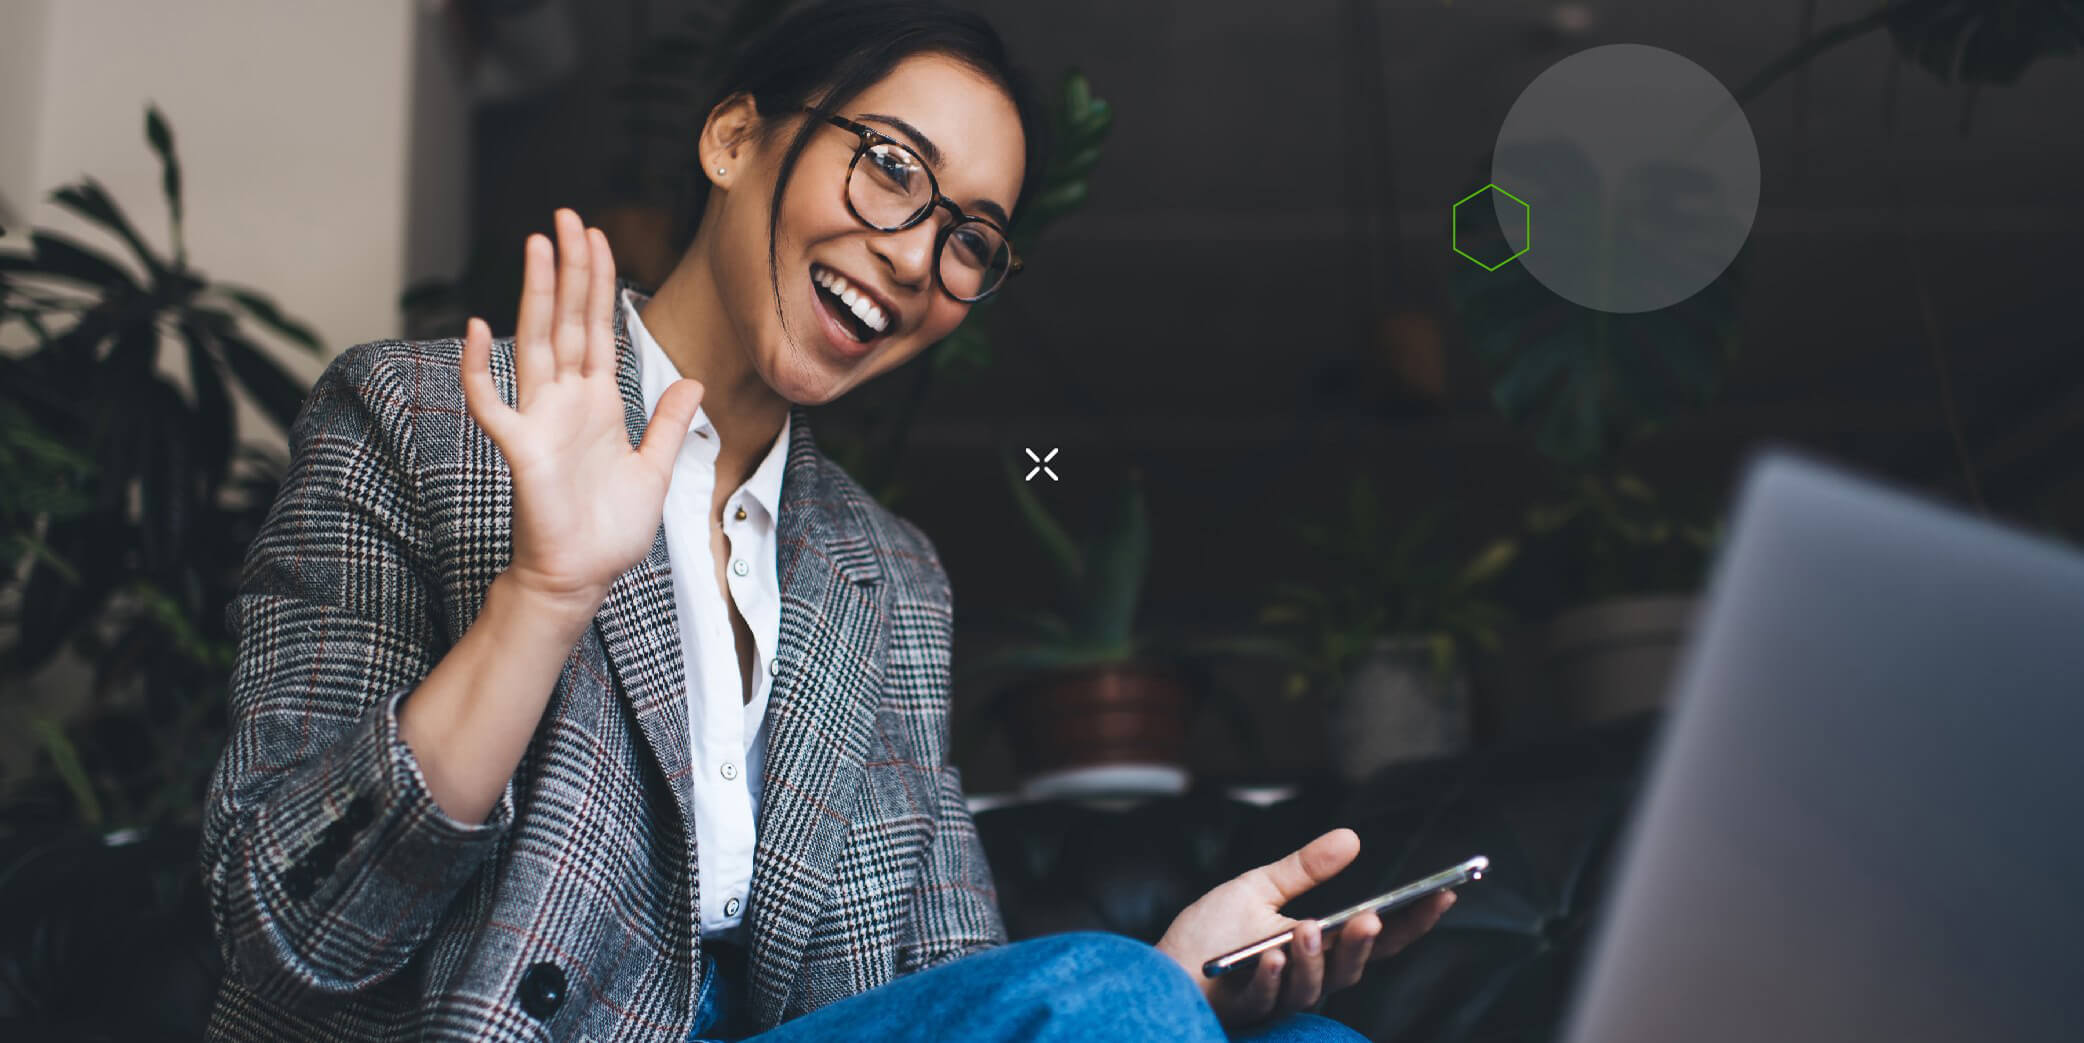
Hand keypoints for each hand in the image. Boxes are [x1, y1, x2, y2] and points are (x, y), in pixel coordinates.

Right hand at [461, 209, 702, 618]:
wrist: (582, 577)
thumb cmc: (610, 530)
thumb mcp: (656, 470)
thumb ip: (668, 423)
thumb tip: (694, 381)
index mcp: (597, 403)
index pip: (598, 329)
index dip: (598, 284)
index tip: (597, 237)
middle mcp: (565, 401)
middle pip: (567, 321)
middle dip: (569, 270)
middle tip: (566, 217)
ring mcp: (539, 420)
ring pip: (535, 343)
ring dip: (535, 295)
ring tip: (538, 246)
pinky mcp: (519, 448)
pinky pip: (491, 403)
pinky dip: (480, 369)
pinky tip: (478, 329)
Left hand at [1154, 828, 1454, 1029]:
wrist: (1163, 967)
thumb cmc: (1211, 933)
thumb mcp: (1258, 888)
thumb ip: (1304, 869)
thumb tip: (1352, 837)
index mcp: (1319, 946)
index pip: (1377, 938)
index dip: (1413, 921)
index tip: (1445, 893)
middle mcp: (1307, 976)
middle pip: (1352, 968)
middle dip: (1366, 945)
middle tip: (1374, 917)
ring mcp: (1277, 997)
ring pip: (1311, 987)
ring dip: (1314, 959)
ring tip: (1309, 929)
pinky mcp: (1244, 1010)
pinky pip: (1265, 999)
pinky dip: (1271, 978)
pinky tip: (1271, 955)